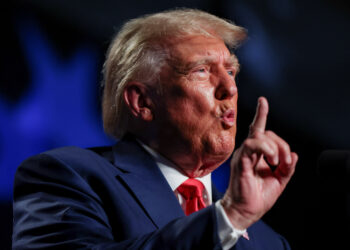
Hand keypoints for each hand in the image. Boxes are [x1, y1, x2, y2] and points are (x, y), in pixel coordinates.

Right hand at [222, 97, 297, 229]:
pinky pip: (252, 144)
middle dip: (281, 144)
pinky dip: (266, 149)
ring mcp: (243, 155)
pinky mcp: (241, 161)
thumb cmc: (257, 197)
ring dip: (275, 147)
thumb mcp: (279, 180)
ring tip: (277, 163)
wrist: (245, 210)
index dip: (260, 115)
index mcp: (255, 155)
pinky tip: (271, 160)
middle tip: (285, 163)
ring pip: (259, 136)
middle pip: (265, 133)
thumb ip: (287, 167)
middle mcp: (247, 152)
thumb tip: (293, 154)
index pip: (259, 131)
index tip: (262, 101)